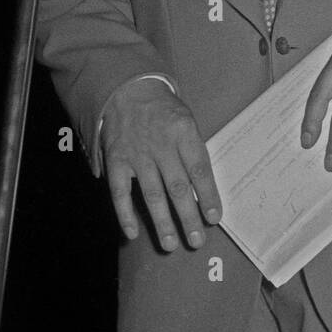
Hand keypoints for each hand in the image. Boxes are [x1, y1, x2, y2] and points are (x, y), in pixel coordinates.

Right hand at [100, 77, 221, 251]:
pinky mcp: (116, 160)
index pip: (200, 169)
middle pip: (178, 187)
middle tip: (197, 242)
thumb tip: (205, 189)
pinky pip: (120, 192)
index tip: (214, 218)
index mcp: (184, 132)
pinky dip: (125, 214)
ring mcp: (137, 154)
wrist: (128, 88)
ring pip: (151, 194)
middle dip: (188, 216)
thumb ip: (193, 151)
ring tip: (171, 244)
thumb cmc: (164, 109)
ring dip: (162, 222)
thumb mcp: (186, 120)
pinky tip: (132, 234)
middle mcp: (161, 145)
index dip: (208, 195)